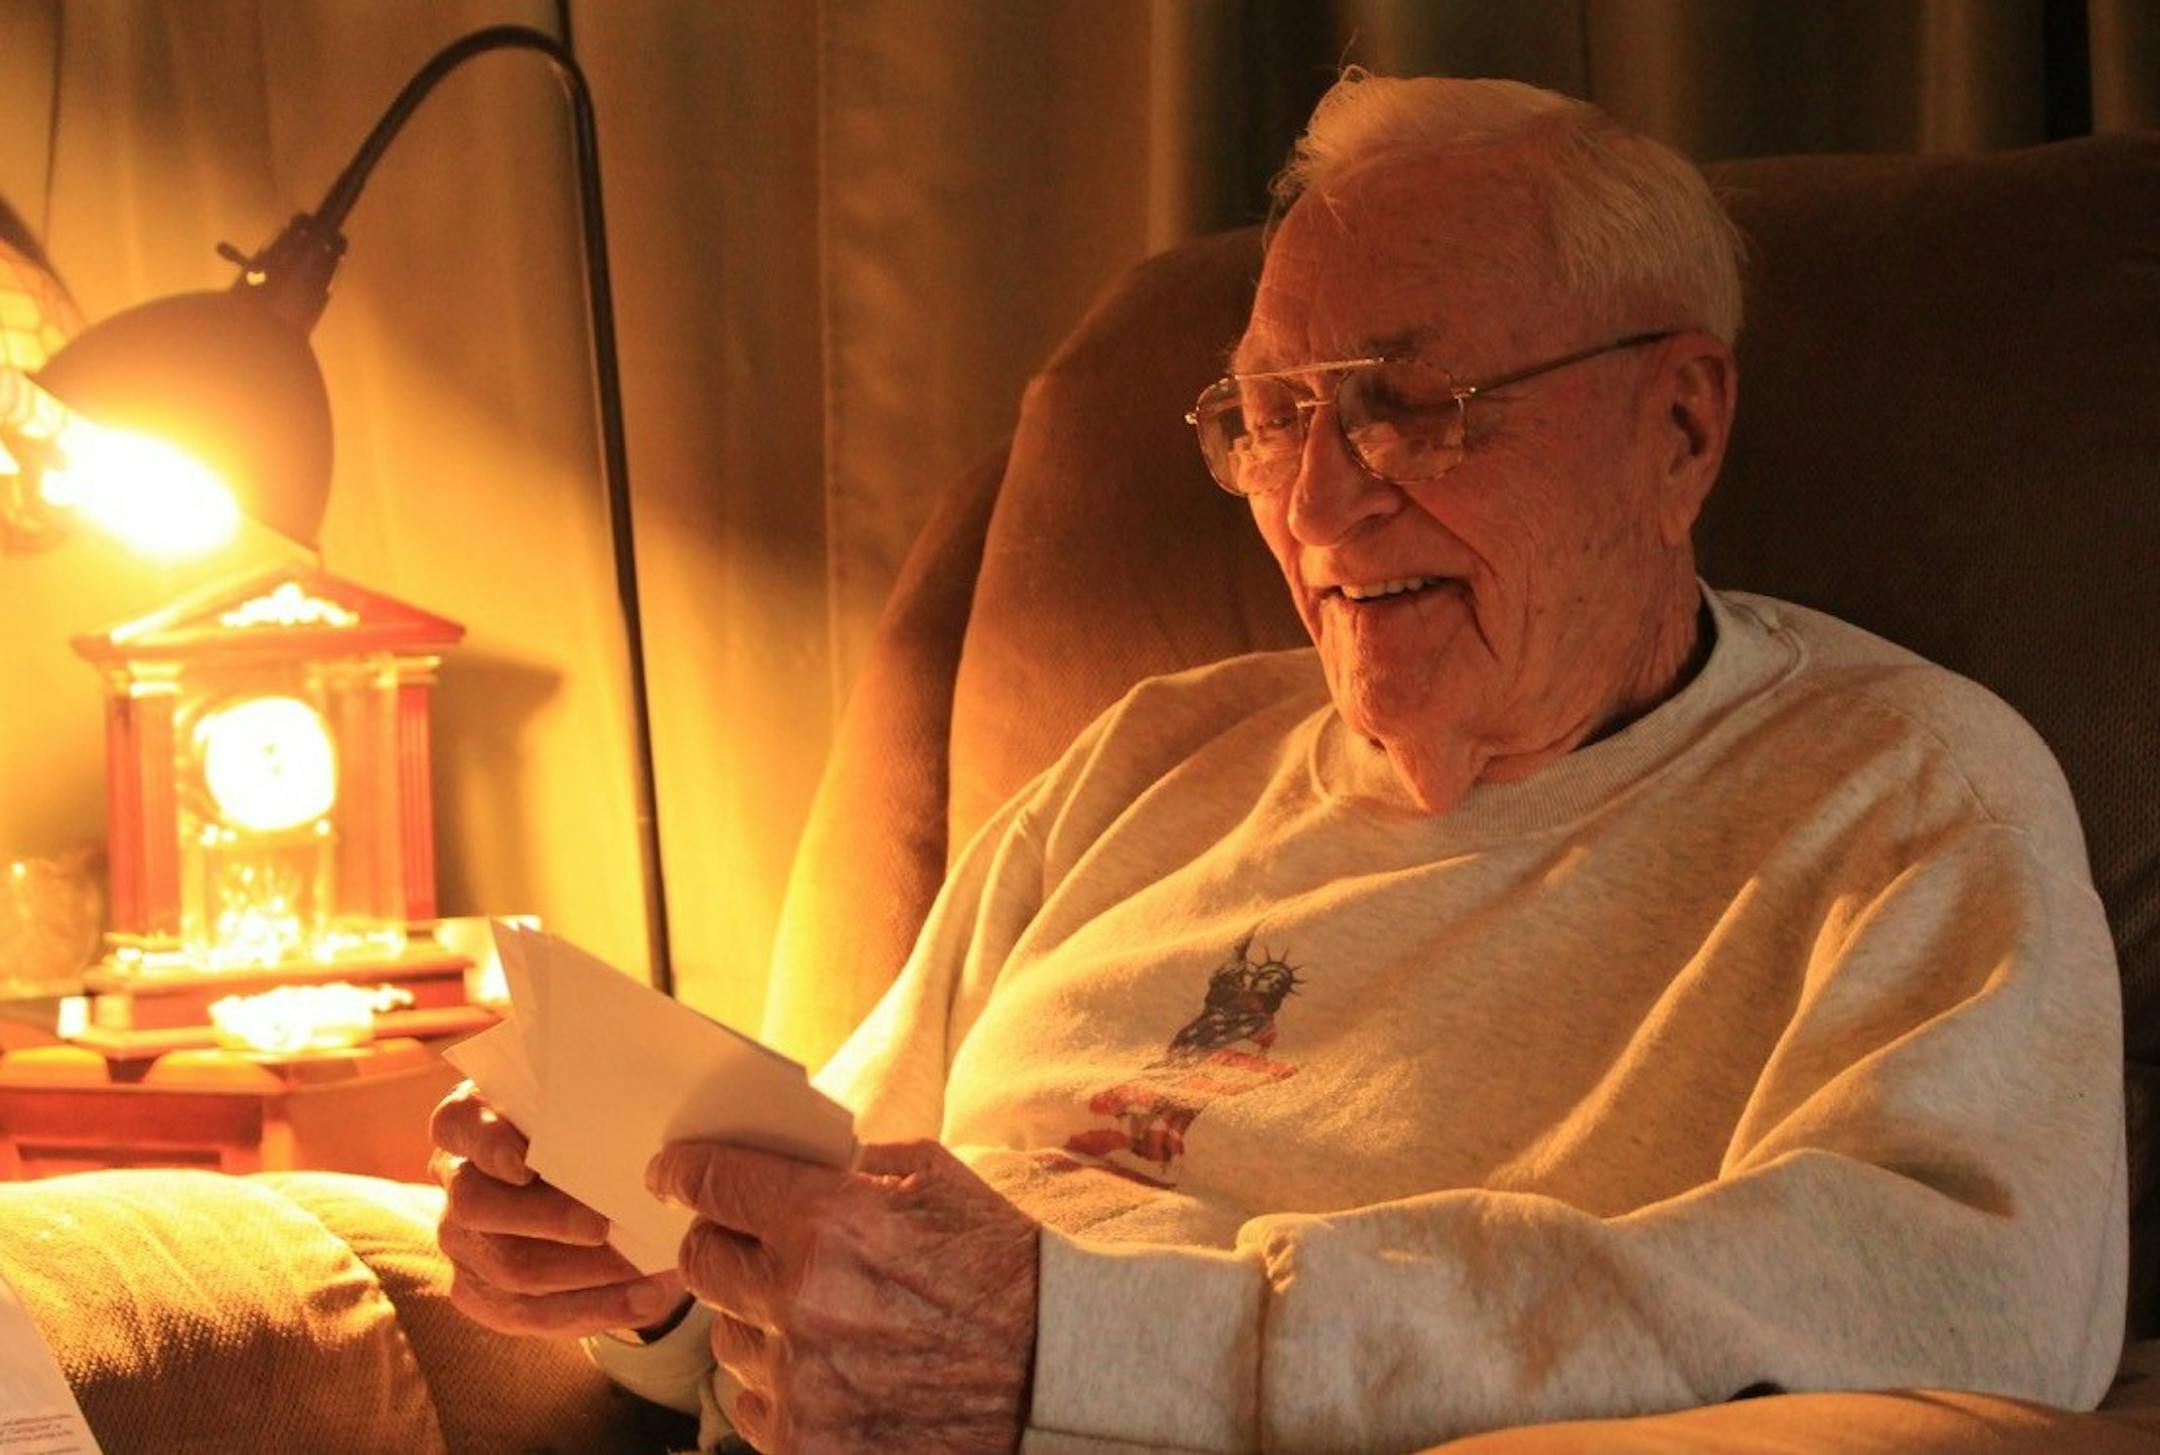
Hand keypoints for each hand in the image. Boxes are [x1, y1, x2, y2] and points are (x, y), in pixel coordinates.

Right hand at [430, 1080, 684, 1337]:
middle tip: (604, 1225)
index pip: (458, 1123)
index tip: (524, 1165)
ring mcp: (461, 1241)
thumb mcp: (582, 1123)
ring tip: (646, 1268)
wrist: (575, 1200)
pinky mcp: (479, 1292)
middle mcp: (457, 1181)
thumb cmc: (585, 1143)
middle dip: (547, 1219)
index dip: (486, 1143)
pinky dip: (594, 1308)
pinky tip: (643, 1297)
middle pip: (477, 1205)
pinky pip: (530, 1313)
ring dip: (585, 1271)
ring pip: (509, 1266)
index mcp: (472, 1125)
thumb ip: (594, 1127)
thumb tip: (648, 1148)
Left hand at [648, 1138, 1038, 1453]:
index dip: (684, 1173)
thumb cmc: (1001, 1266)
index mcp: (830, 1221)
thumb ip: (849, 1165)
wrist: (1057, 1370)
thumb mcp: (934, 1178)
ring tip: (817, 1317)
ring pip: (726, 1339)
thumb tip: (787, 1160)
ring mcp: (801, 1383)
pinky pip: (752, 1407)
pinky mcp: (808, 1445)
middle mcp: (802, 1301)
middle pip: (702, 1263)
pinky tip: (829, 1371)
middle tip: (748, 1243)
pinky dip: (779, 1386)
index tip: (672, 1176)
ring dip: (757, 1321)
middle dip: (719, 1243)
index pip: (712, 1185)